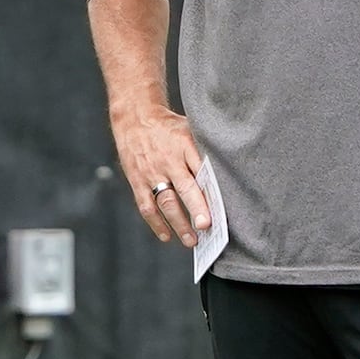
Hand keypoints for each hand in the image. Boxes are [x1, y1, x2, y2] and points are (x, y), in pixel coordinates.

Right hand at [111, 104, 211, 246]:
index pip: (201, 168)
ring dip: (178, 223)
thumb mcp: (189, 130)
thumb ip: (203, 152)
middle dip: (196, 208)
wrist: (135, 118)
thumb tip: (225, 177)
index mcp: (185, 144)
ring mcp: (151, 172)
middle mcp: (168, 160)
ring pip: (165, 201)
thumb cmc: (168, 127)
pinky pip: (146, 206)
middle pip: (184, 187)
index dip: (211, 187)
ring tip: (192, 240)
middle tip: (206, 227)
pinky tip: (166, 236)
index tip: (221, 205)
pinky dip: (156, 223)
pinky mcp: (137, 181)